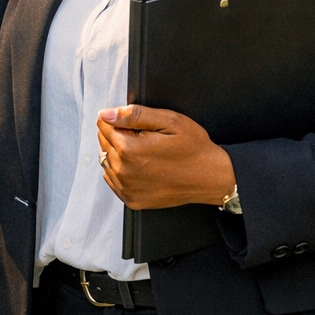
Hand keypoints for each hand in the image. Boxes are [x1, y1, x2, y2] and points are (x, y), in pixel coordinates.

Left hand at [95, 105, 235, 209]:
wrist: (211, 177)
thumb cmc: (193, 148)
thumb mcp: (168, 121)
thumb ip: (133, 115)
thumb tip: (106, 114)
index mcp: (129, 149)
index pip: (103, 126)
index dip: (119, 121)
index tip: (136, 125)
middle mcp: (123, 171)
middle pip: (103, 144)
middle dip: (117, 136)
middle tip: (144, 138)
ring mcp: (127, 188)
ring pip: (106, 162)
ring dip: (118, 154)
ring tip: (144, 153)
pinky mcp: (132, 200)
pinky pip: (113, 180)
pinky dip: (121, 171)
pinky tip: (140, 167)